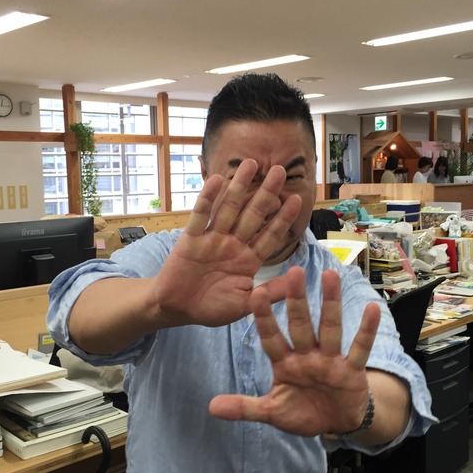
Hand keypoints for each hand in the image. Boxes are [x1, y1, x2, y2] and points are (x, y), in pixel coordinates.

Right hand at [152, 159, 301, 327]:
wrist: (176, 309)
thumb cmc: (211, 308)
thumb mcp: (244, 304)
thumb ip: (269, 292)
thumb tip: (297, 282)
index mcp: (248, 260)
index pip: (270, 236)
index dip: (282, 218)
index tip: (297, 199)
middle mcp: (232, 244)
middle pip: (253, 214)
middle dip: (266, 193)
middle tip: (280, 170)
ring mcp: (212, 239)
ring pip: (228, 209)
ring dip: (239, 186)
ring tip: (251, 164)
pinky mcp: (191, 239)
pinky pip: (200, 216)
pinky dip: (208, 198)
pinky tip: (217, 180)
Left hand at [209, 266, 380, 436]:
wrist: (336, 423)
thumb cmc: (302, 411)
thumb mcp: (272, 412)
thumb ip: (245, 407)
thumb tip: (211, 408)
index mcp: (284, 363)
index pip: (271, 338)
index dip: (264, 318)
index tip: (253, 294)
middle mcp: (307, 355)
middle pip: (300, 324)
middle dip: (296, 300)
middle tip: (294, 271)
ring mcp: (330, 360)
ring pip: (329, 327)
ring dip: (330, 303)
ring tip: (330, 276)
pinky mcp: (351, 369)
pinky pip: (359, 347)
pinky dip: (366, 330)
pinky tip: (373, 307)